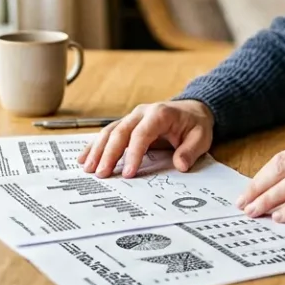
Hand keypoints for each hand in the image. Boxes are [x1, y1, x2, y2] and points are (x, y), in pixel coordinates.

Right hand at [77, 100, 214, 177]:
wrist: (191, 110)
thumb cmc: (194, 124)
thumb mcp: (201, 137)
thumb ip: (190, 151)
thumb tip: (180, 165)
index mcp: (159, 114)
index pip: (141, 134)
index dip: (133, 154)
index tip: (128, 173)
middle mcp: (141, 113)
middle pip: (120, 132)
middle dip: (109, 153)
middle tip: (101, 174)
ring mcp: (132, 118)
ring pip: (110, 132)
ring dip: (97, 150)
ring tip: (88, 168)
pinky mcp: (127, 124)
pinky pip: (108, 134)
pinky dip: (95, 146)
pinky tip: (84, 157)